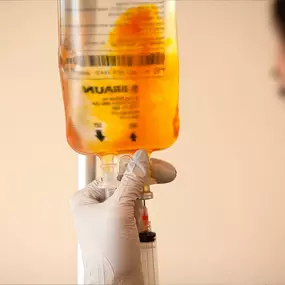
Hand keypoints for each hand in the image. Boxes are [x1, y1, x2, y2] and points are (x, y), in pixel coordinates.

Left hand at [71, 150, 175, 284]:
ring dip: (141, 204)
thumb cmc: (108, 253)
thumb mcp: (119, 210)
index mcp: (86, 197)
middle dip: (142, 185)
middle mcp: (95, 204)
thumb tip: (140, 158)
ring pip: (132, 196)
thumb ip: (132, 181)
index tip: (152, 162)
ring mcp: (108, 215)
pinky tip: (138, 227)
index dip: (133, 167)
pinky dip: (140, 215)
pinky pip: (134, 210)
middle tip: (165, 174)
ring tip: (137, 221)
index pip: (113, 173)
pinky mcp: (119, 225)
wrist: (116, 284)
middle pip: (124, 183)